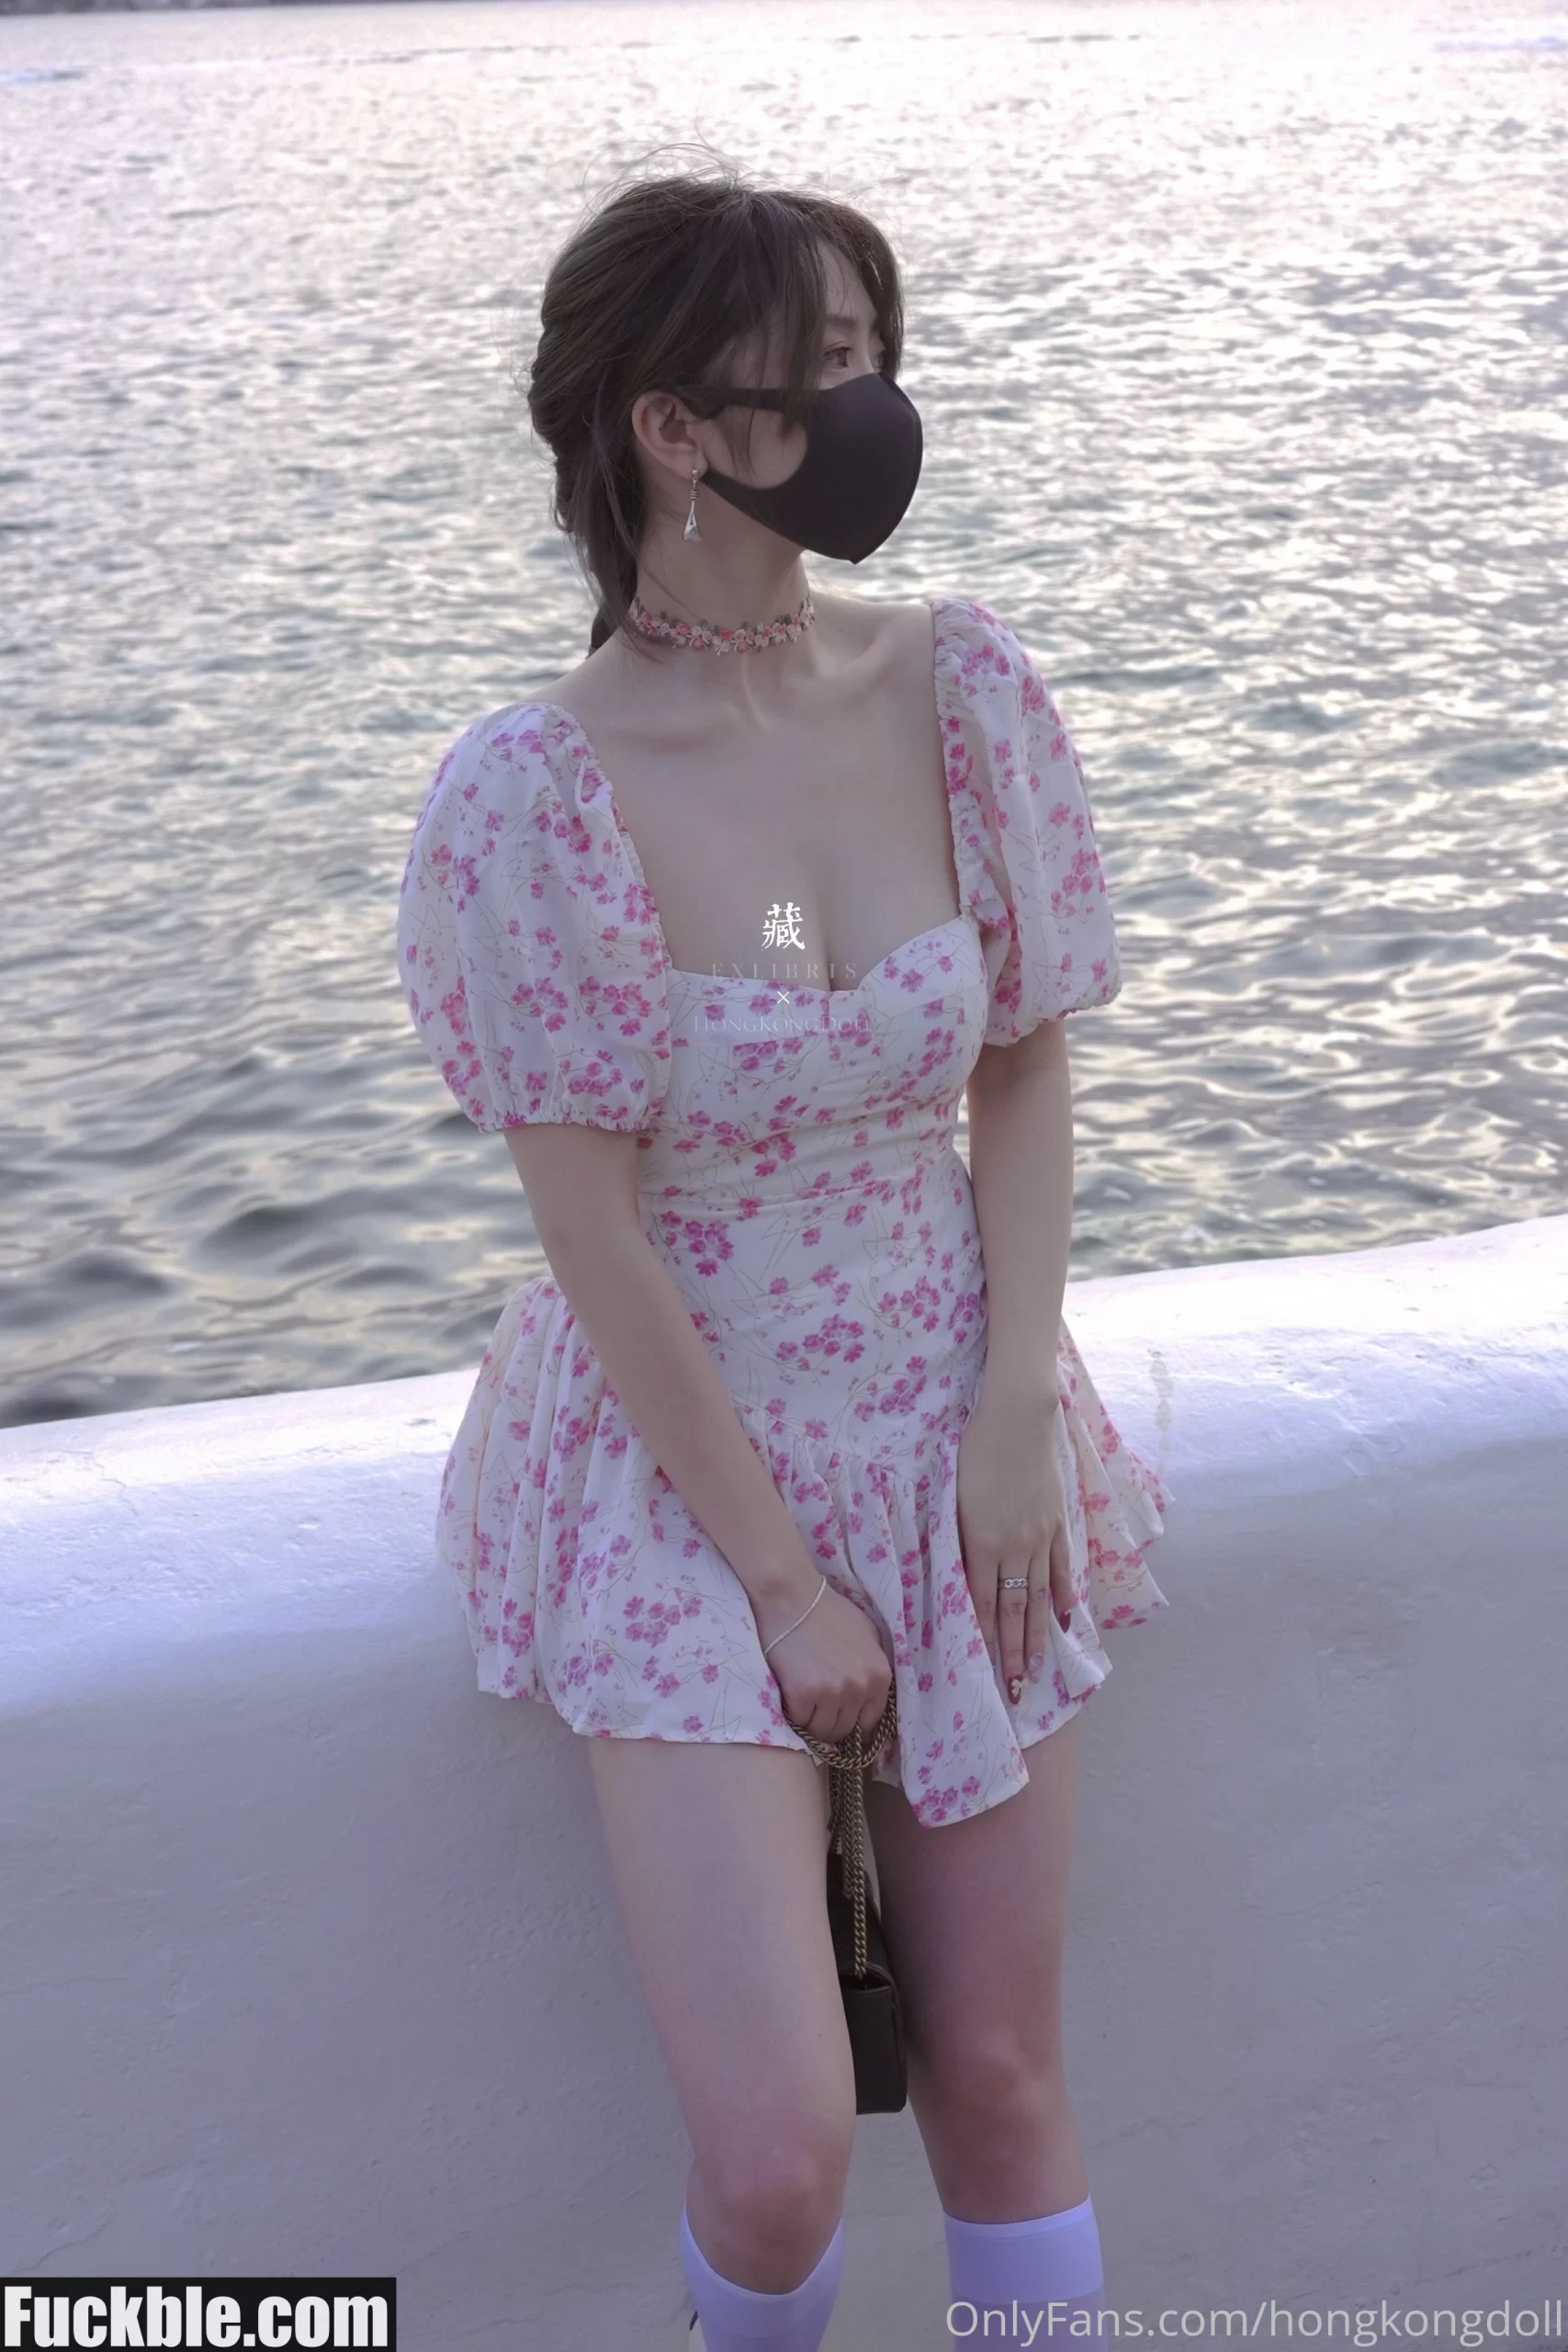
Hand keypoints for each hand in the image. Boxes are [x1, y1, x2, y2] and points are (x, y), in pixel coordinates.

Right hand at [756, 1570, 892, 1748]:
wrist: (792, 1596)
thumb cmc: (828, 1611)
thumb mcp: (869, 1634)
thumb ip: (874, 1667)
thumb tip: (871, 1700)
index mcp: (880, 1676)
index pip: (869, 1723)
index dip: (852, 1723)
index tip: (839, 1719)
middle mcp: (860, 1687)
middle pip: (844, 1730)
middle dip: (830, 1722)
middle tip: (816, 1706)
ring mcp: (832, 1692)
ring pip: (822, 1731)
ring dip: (811, 1720)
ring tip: (803, 1699)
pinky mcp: (802, 1694)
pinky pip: (799, 1722)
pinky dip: (793, 1713)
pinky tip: (790, 1692)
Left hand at [956, 1386, 1073, 1706]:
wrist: (1017, 1417)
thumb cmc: (975, 1450)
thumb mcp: (954, 1495)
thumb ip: (959, 1538)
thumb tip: (960, 1576)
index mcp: (981, 1540)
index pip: (985, 1603)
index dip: (988, 1641)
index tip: (986, 1673)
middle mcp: (1014, 1546)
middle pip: (1015, 1610)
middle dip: (1014, 1654)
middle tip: (1016, 1693)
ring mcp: (1041, 1536)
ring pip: (1040, 1596)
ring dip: (1039, 1636)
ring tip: (1038, 1669)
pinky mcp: (1057, 1521)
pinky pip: (1062, 1566)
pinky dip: (1065, 1594)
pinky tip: (1067, 1618)